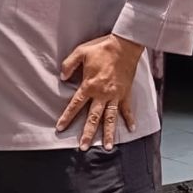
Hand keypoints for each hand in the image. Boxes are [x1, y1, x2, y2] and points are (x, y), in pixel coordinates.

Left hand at [56, 33, 142, 149]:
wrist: (124, 45)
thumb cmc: (103, 48)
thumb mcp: (80, 52)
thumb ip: (69, 65)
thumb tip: (62, 77)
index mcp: (89, 86)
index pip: (75, 105)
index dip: (67, 117)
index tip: (60, 128)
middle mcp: (102, 94)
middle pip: (93, 118)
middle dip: (88, 133)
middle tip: (83, 147)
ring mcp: (115, 95)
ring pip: (111, 118)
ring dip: (109, 133)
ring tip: (108, 147)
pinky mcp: (125, 93)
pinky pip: (127, 109)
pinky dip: (129, 119)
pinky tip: (131, 129)